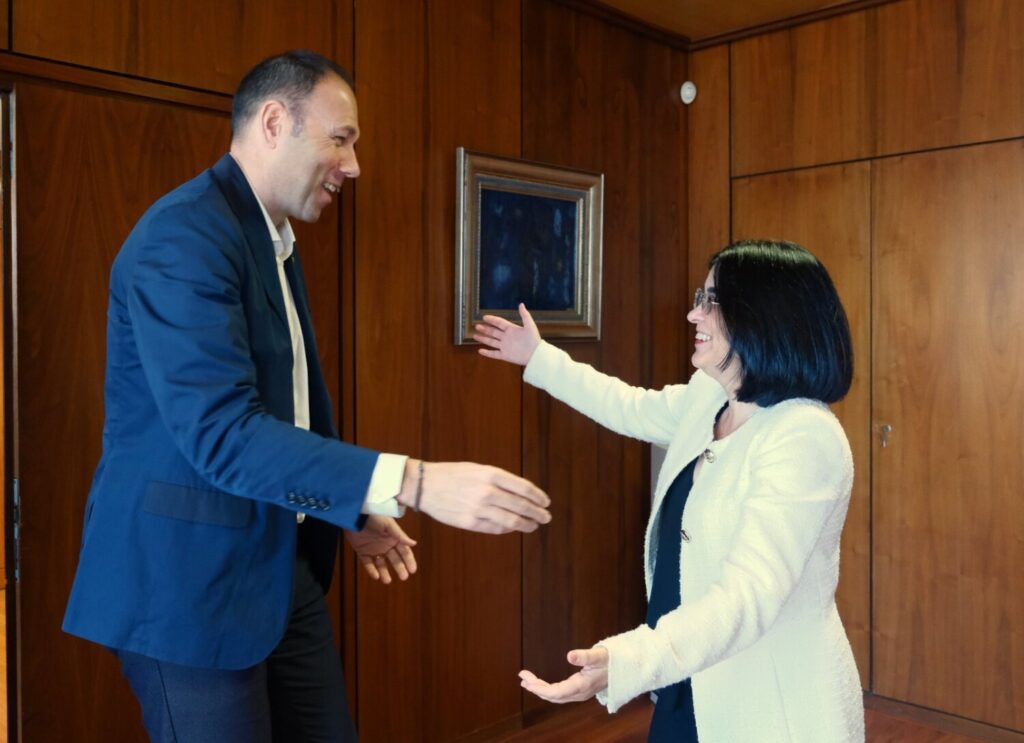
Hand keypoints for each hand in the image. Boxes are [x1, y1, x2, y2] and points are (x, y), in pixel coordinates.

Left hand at [344, 515, 416, 583]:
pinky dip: (371, 570)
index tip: (412, 570)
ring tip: (387, 581)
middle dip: (400, 568)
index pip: (404, 552)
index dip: (409, 561)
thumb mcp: (389, 525)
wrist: (355, 515)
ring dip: (385, 572)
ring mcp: (374, 549)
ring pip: (381, 564)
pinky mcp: (362, 551)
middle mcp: (385, 545)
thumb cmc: (374, 516)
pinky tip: (376, 576)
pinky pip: (368, 563)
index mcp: (394, 538)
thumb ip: (400, 535)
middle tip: (404, 577)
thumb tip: (414, 544)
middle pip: (395, 559)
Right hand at [398, 460, 550, 534]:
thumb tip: (522, 493)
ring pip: (511, 521)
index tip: (546, 502)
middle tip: (546, 517)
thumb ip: (500, 480)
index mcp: (491, 474)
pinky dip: (508, 529)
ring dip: (527, 524)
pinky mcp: (470, 522)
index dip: (538, 497)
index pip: (524, 488)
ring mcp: (478, 509)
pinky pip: (495, 529)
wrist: (425, 485)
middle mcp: (487, 491)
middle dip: (537, 513)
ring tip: (534, 525)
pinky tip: (513, 528)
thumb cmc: (453, 474)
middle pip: (521, 506)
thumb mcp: (478, 469)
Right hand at [473, 303, 540, 366]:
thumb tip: (521, 304)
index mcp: (512, 329)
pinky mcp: (505, 355)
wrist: (536, 354)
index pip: (499, 323)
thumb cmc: (534, 340)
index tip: (484, 317)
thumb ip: (524, 315)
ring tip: (475, 335)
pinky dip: (487, 353)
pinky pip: (494, 354)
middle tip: (477, 326)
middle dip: (485, 329)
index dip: (492, 320)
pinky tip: (480, 350)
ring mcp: (505, 347)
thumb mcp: (530, 325)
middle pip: (493, 332)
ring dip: (483, 339)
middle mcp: (507, 338)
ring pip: (491, 342)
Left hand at [519, 646, 608, 703]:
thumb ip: (585, 656)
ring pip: (556, 696)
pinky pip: (560, 693)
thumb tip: (570, 655)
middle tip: (522, 677)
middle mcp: (579, 693)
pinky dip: (548, 689)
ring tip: (526, 681)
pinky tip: (541, 684)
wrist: (627, 669)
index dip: (539, 688)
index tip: (526, 681)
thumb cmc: (613, 660)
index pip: (556, 692)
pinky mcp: (580, 690)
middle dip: (536, 688)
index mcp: (582, 686)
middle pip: (553, 696)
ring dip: (541, 689)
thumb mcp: (600, 656)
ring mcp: (580, 693)